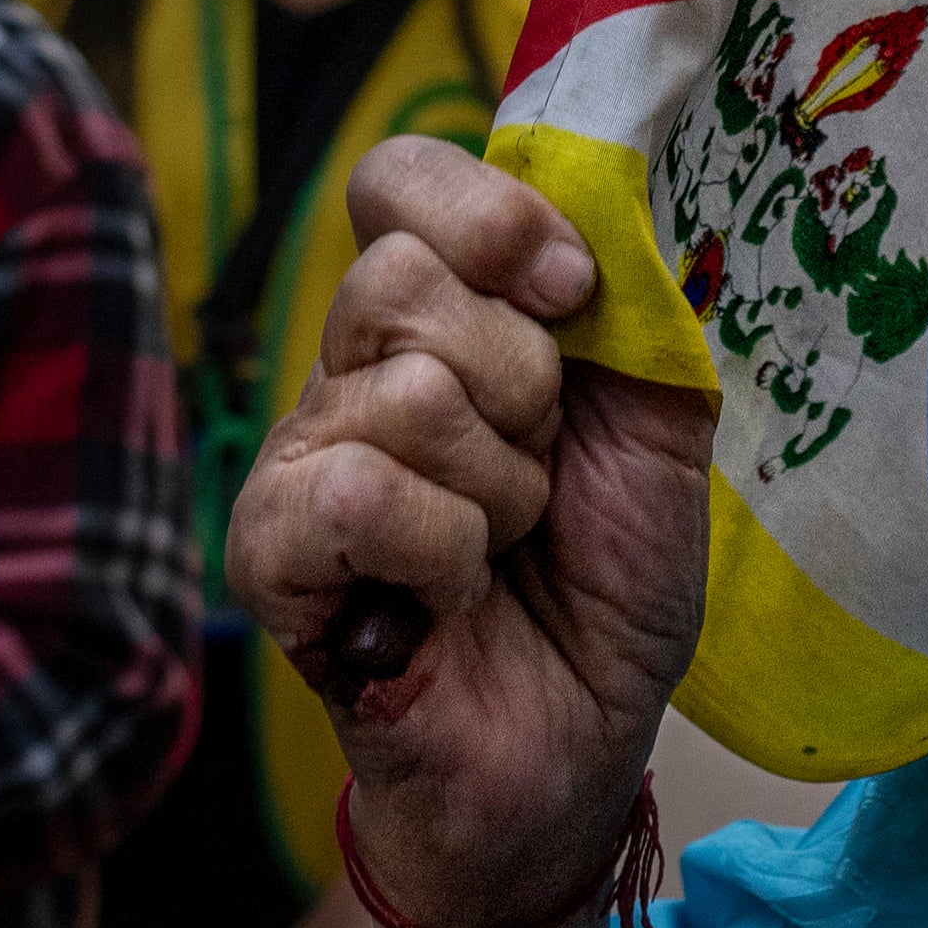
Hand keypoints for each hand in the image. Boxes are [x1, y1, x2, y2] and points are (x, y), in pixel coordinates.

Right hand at [227, 138, 715, 927]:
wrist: (576, 745)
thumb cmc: (604, 588)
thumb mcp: (658, 429)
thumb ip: (633, 312)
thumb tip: (609, 200)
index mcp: (440, 320)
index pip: (400, 181)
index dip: (492, 218)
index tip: (573, 296)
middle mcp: (353, 370)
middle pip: (403, 278)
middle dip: (523, 386)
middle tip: (540, 477)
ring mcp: (299, 457)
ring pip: (405, 396)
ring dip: (499, 494)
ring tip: (500, 552)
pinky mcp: (269, 554)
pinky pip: (355, 495)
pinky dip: (438, 554)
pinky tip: (441, 601)